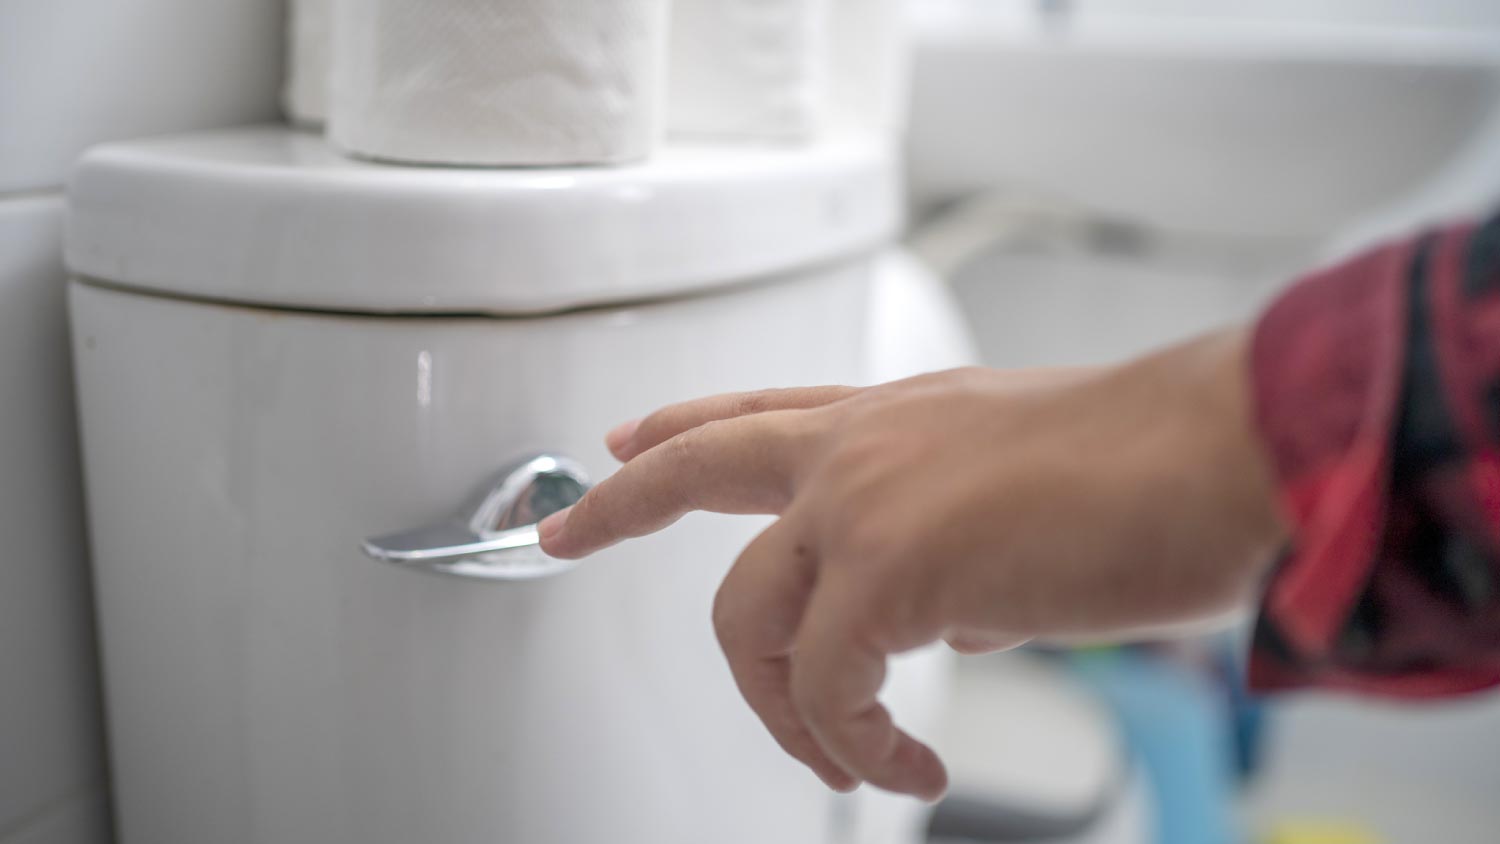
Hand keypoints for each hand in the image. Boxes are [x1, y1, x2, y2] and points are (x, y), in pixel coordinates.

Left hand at [538, 327, 1285, 799]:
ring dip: (785, 708)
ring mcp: (865, 499)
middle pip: (700, 468)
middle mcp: (866, 443)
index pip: (760, 412)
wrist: (1224, 455)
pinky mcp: (886, 567)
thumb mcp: (1023, 490)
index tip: (624, 442)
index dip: (681, 427)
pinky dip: (854, 743)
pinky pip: (823, 684)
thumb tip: (935, 611)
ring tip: (849, 757)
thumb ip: (952, 543)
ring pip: (749, 613)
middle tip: (565, 537)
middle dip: (616, 508)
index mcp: (898, 417)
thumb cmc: (1158, 470)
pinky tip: (904, 764)